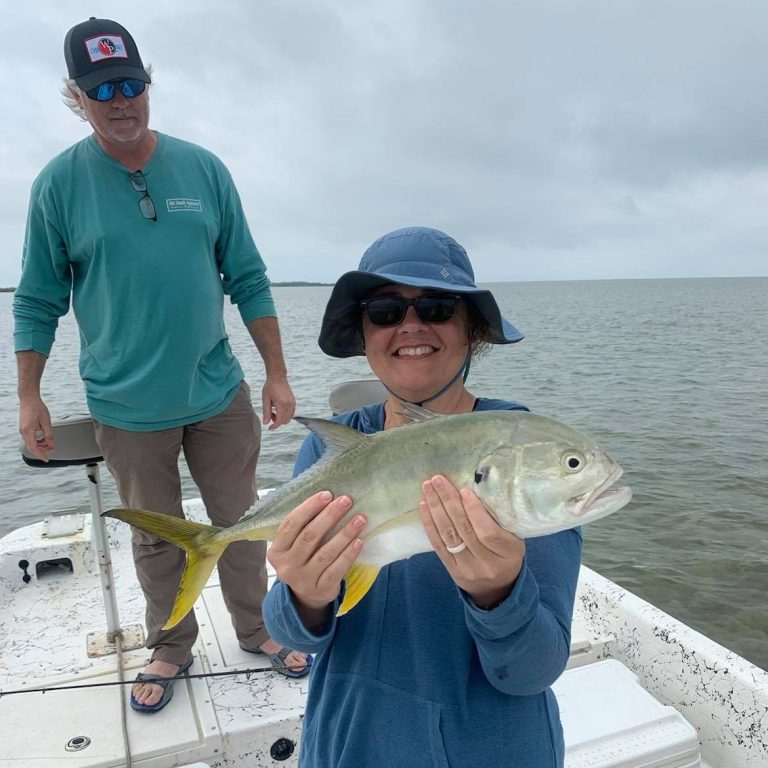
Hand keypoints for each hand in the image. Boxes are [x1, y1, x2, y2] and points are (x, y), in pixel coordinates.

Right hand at [19, 396, 53, 461]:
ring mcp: (23, 430)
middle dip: (42, 450)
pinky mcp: (25, 428)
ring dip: (41, 445)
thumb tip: (51, 445)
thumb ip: (49, 435)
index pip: (34, 448)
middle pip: (32, 447)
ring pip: (31, 443)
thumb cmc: (37, 407)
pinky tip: (45, 439)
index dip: (41, 455)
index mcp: (28, 431)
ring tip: (50, 444)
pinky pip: (31, 438)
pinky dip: (38, 440)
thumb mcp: (46, 422)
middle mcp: (23, 432)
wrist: (29, 399)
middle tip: (52, 450)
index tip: (47, 459)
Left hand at [261, 376, 295, 429]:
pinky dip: (285, 415)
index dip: (274, 426)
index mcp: (282, 403)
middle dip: (277, 422)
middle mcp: (289, 404)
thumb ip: (266, 412)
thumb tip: (266, 423)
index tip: (269, 428)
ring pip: (289, 418)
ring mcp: (293, 403)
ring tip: (273, 411)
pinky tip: (278, 409)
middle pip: (285, 421)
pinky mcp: (294, 402)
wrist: (278, 377)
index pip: (280, 420)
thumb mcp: (265, 399)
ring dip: (281, 418)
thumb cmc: (270, 387)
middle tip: (270, 415)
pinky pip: (291, 413)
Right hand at [267, 491, 365, 616]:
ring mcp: (302, 579)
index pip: (291, 523)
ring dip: (344, 533)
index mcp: (276, 550)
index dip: (309, 507)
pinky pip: (337, 569)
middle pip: (309, 536)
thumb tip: (328, 498)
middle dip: (329, 516)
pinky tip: (359, 541)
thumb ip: (303, 526)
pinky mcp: (320, 589)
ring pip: (325, 552)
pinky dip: (349, 554)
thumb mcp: (294, 546)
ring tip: (360, 519)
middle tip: (346, 501)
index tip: (327, 494)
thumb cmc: (303, 559)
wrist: (307, 596)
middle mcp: (286, 565)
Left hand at [419, 475, 524, 609]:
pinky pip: (438, 545)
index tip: (464, 490)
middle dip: (449, 502)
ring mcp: (468, 569)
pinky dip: (430, 524)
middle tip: (438, 480)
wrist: (497, 589)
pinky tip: (424, 506)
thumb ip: (499, 520)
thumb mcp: (514, 538)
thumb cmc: (506, 554)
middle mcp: (487, 563)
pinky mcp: (452, 570)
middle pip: (464, 530)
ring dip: (436, 508)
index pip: (489, 533)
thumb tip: (475, 489)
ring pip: (449, 536)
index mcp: (508, 553)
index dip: (474, 511)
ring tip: (428, 487)